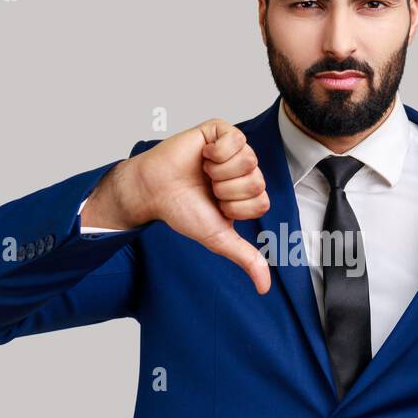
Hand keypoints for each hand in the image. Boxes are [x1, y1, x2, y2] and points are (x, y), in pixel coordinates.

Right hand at [82, 119, 271, 293]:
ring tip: (203, 172)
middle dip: (226, 191)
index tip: (215, 205)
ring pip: (249, 160)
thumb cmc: (182, 210)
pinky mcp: (221, 129)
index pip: (262, 201)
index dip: (236, 208)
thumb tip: (264, 288)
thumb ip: (245, 258)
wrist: (152, 190)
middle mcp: (245, 169)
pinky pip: (236, 139)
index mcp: (247, 193)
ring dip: (220, 172)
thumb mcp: (218, 237)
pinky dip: (216, 152)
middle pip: (257, 181)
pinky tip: (203, 155)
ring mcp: (234, 148)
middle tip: (207, 188)